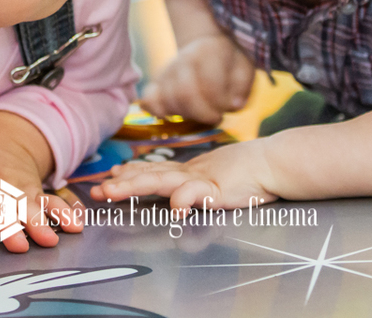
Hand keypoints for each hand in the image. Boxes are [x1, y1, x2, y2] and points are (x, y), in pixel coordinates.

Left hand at [0, 111, 81, 253]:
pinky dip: (65, 214)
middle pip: (1, 209)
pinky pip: (52, 202)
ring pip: (30, 207)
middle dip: (9, 227)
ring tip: (47, 239)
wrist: (8, 130)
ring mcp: (20, 188)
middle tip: (15, 245)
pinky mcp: (36, 190)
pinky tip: (75, 226)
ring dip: (40, 223)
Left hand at [90, 138, 277, 212]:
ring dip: (135, 185)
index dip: (129, 174)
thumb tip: (176, 198)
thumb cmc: (247, 173)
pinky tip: (174, 208)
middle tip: (98, 189)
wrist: (273, 162)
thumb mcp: (214, 179)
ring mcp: (201, 180)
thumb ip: (193, 187)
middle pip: (149, 176)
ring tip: (113, 190)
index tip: (107, 176)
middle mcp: (189, 173)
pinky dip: (182, 200)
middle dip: (122, 184)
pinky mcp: (216, 189)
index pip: (153, 171)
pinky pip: (195, 194)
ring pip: (162, 182)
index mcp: (188, 172)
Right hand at [140, 35, 254, 124]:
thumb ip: (242, 87)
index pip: (209, 84)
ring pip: (167, 100)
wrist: (207, 45)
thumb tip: (232, 105)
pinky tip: (172, 115)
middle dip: (202, 114)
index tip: (227, 108)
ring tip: (199, 113)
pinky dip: (157, 111)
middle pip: (184, 94)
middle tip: (215, 117)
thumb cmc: (229, 63)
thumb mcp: (245, 69)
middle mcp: (185, 58)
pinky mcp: (156, 82)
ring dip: (186, 114)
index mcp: (210, 51)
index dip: (219, 103)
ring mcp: (168, 70)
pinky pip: (148, 99)